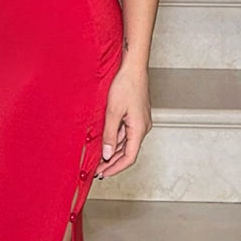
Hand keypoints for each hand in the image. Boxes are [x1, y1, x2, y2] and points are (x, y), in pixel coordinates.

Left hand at [95, 63, 151, 177]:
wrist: (133, 67)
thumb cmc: (126, 85)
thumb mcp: (113, 111)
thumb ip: (109, 134)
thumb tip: (107, 154)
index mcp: (140, 129)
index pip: (129, 157)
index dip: (115, 168)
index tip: (103, 173)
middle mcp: (143, 127)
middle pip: (128, 152)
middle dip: (112, 162)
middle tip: (98, 169)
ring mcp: (140, 121)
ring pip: (126, 143)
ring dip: (113, 152)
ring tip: (99, 158)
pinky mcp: (136, 115)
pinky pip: (126, 133)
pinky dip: (115, 140)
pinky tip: (105, 142)